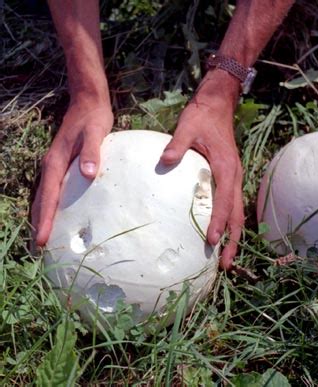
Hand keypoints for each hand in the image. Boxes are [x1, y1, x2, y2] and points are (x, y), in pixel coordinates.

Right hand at [32, 102, 112, 246]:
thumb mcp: (95, 133)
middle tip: (38, 249)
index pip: (48, 197)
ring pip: (45, 196)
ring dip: (43, 216)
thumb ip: (91, 153)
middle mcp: (51, 166)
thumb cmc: (93, 119)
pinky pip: (54, 190)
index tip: (41, 240)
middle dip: (39, 224)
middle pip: (41, 201)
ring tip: (44, 237)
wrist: (88, 102)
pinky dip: (52, 205)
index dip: (44, 219)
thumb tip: (87, 175)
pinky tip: (60, 214)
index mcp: (56, 163)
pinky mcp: (64, 164)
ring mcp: (56, 166)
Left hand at [160, 73, 243, 269]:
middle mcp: (235, 176)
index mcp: (226, 168)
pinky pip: (231, 205)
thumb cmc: (203, 116)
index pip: (224, 201)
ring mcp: (234, 178)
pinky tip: (219, 233)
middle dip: (232, 241)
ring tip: (225, 258)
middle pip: (237, 215)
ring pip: (237, 213)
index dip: (218, 223)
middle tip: (224, 265)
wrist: (218, 104)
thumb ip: (177, 144)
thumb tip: (164, 161)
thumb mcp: (188, 126)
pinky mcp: (229, 177)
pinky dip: (228, 222)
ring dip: (232, 236)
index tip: (210, 242)